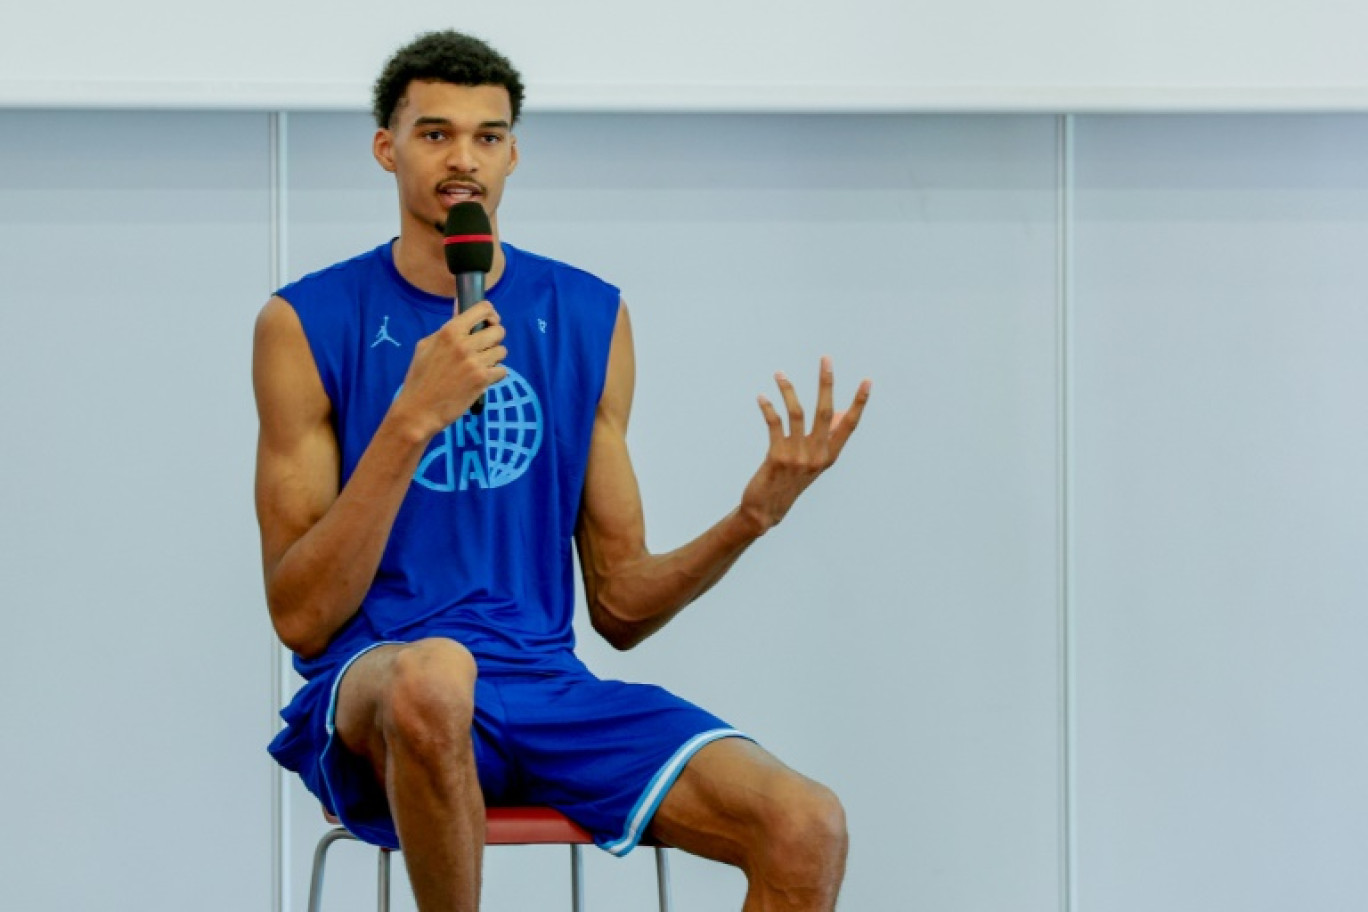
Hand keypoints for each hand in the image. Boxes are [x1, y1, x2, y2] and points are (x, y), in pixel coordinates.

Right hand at [394, 301, 506, 438]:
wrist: (418, 410)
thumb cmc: (420, 378)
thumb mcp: (426, 346)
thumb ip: (447, 327)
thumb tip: (459, 305)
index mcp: (449, 332)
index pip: (482, 309)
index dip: (491, 314)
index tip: (489, 321)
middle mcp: (464, 344)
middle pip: (498, 330)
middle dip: (495, 338)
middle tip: (486, 347)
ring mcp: (475, 362)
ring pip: (502, 351)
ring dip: (495, 358)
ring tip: (482, 365)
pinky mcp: (482, 380)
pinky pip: (502, 370)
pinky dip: (496, 375)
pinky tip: (483, 379)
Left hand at [739, 356, 871, 533]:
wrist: (765, 511)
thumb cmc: (789, 482)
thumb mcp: (812, 463)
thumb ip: (826, 438)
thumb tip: (838, 411)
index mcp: (829, 456)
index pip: (849, 425)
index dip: (859, 403)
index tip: (867, 381)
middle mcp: (817, 455)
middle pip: (825, 412)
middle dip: (826, 383)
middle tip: (826, 359)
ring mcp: (798, 456)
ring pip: (798, 413)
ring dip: (788, 390)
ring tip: (779, 374)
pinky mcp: (778, 456)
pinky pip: (775, 424)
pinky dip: (768, 408)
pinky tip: (762, 397)